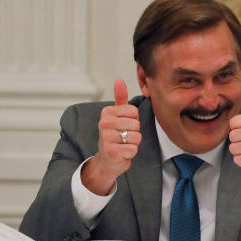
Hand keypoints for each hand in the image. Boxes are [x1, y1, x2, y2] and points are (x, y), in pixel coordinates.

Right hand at [81, 79, 140, 194]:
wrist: (106, 160)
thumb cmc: (115, 136)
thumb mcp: (117, 115)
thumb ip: (120, 98)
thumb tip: (119, 80)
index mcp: (107, 112)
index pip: (134, 111)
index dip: (133, 120)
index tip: (123, 126)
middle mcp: (104, 123)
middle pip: (136, 124)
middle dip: (134, 133)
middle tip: (123, 137)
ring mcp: (106, 138)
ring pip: (136, 137)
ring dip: (133, 143)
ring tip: (123, 144)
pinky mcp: (111, 152)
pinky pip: (134, 149)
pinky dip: (131, 153)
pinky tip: (122, 153)